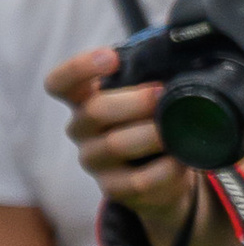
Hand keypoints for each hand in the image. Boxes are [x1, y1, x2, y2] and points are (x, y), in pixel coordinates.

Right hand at [46, 46, 190, 238]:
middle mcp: (81, 130)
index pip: (60, 83)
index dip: (80, 68)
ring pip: (117, 144)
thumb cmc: (152, 123)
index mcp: (83, 100)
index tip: (112, 57)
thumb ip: (151, 78)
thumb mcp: (148, 98)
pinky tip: (180, 158)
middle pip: (95, 110)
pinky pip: (140, 180)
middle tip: (164, 95)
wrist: (165, 175)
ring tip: (177, 127)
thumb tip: (180, 56)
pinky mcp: (114, 189)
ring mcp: (94, 161)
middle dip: (136, 101)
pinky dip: (166, 167)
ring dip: (152, 133)